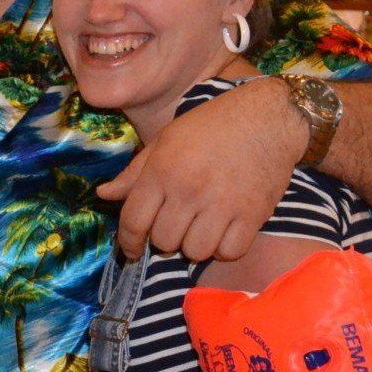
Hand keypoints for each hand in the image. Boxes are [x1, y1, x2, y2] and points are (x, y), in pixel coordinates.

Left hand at [101, 81, 303, 261]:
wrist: (268, 118)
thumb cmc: (211, 127)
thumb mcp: (165, 140)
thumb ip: (134, 173)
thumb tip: (104, 194)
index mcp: (162, 171)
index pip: (133, 221)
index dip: (128, 242)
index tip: (132, 250)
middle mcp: (189, 190)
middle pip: (163, 241)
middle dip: (165, 238)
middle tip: (176, 224)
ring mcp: (222, 204)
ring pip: (195, 251)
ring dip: (194, 245)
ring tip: (200, 227)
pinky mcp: (253, 214)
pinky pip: (229, 252)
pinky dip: (224, 249)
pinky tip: (224, 231)